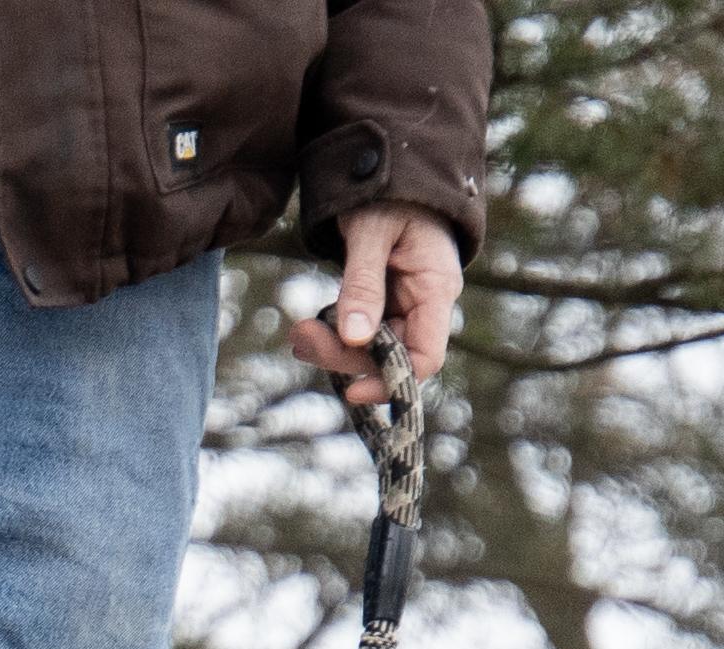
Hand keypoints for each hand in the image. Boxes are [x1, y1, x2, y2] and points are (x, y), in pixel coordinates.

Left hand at [289, 203, 462, 406]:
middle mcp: (425, 303)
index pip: (426, 358)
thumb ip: (363, 284)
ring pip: (370, 349)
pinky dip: (333, 335)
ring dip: (331, 348)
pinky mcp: (384, 303)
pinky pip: (360, 334)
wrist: (389, 170)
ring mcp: (405, 305)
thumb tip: (355, 337)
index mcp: (436, 289)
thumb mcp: (371, 234)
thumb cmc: (388, 194)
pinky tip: (310, 327)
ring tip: (298, 331)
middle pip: (389, 358)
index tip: (349, 390)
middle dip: (343, 356)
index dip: (390, 381)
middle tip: (300, 336)